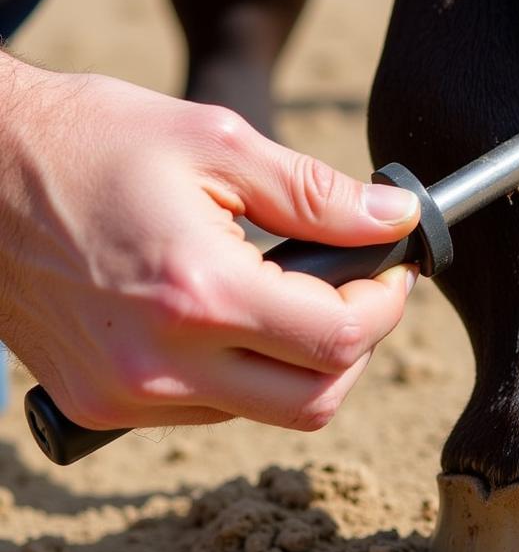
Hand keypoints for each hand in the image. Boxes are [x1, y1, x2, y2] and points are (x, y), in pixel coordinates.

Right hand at [0, 56, 419, 431]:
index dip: (386, 306)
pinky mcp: (96, 404)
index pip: (338, 342)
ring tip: (289, 291)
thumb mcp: (218, 143)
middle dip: (356, 347)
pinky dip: (243, 373)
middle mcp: (159, 364)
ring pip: (262, 411)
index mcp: (197, 293)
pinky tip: (232, 315)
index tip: (394, 271)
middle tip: (358, 290)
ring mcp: (122, 397)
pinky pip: (206, 409)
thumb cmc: (90, 140)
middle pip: (314, 402)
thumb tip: (394, 219)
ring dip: (300, 362)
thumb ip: (318, 194)